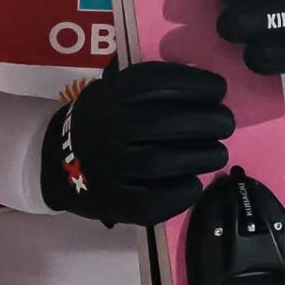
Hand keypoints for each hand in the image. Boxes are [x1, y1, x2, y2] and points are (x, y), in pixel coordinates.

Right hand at [40, 60, 233, 226]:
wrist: (58, 160)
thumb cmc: (103, 120)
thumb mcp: (115, 90)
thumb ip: (152, 86)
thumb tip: (209, 87)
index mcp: (109, 96)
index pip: (155, 82)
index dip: (194, 84)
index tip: (219, 88)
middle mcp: (107, 128)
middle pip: (164, 124)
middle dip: (207, 122)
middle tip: (226, 123)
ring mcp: (107, 167)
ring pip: (160, 163)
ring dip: (200, 157)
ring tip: (218, 153)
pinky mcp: (111, 201)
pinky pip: (150, 201)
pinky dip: (180, 193)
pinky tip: (194, 183)